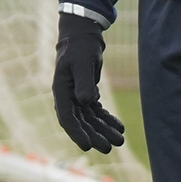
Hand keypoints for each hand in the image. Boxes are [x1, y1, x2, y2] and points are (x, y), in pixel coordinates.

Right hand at [53, 12, 125, 151]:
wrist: (83, 34)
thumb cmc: (81, 46)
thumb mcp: (83, 62)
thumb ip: (84, 83)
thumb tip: (86, 103)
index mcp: (61, 90)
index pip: (66, 117)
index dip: (76, 133)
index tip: (87, 147)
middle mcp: (67, 96)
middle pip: (80, 122)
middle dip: (94, 135)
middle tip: (110, 147)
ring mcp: (76, 95)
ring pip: (89, 119)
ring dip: (103, 129)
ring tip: (120, 139)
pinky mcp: (85, 93)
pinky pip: (96, 111)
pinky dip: (106, 119)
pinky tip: (119, 126)